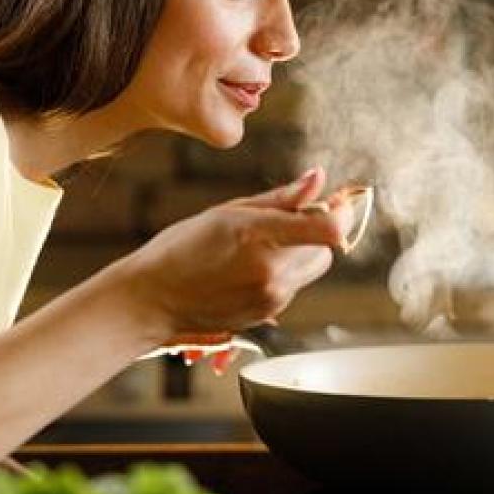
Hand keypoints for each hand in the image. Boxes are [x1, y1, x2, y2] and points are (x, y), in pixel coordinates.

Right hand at [111, 168, 347, 338]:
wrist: (153, 299)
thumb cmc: (183, 248)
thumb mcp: (229, 211)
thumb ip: (281, 198)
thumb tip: (319, 178)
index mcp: (259, 237)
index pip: (328, 229)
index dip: (341, 214)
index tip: (335, 204)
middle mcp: (271, 272)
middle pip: (327, 248)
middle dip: (315, 233)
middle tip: (281, 224)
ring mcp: (271, 298)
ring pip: (313, 267)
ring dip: (300, 254)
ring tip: (257, 249)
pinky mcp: (269, 314)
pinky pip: (294, 286)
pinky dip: (283, 273)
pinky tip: (248, 269)